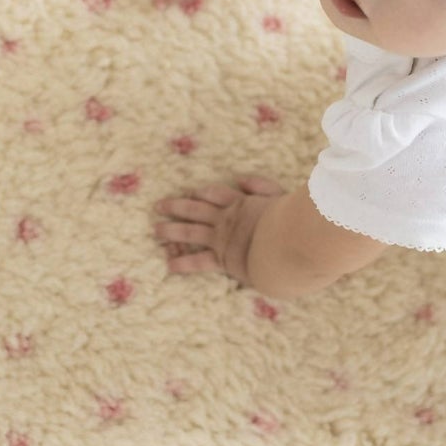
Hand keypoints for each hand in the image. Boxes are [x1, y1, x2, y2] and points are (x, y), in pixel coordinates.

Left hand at [153, 176, 283, 285]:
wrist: (285, 243)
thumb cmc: (289, 220)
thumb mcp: (279, 195)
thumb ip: (261, 185)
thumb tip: (240, 180)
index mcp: (240, 202)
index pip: (216, 194)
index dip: (202, 193)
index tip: (191, 192)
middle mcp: (226, 218)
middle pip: (196, 209)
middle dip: (177, 206)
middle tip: (159, 205)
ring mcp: (221, 238)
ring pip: (191, 232)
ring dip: (172, 230)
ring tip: (156, 230)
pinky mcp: (222, 258)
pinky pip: (198, 261)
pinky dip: (183, 262)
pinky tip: (169, 264)